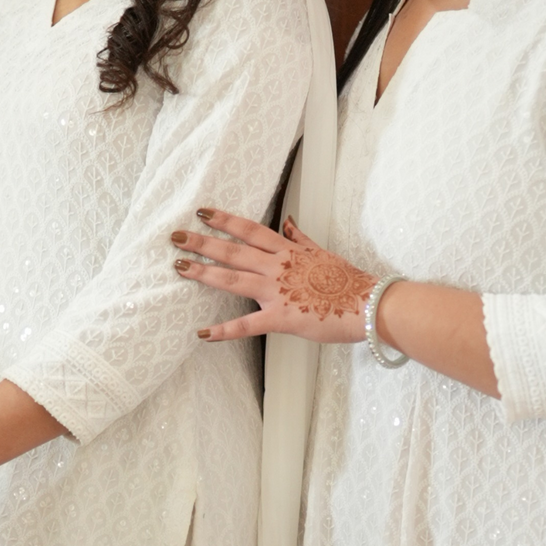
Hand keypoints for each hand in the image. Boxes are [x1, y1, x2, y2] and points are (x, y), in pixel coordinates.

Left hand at [171, 211, 373, 343]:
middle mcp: (278, 267)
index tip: (202, 212)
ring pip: (234, 279)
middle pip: (234, 251)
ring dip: (205, 273)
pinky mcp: (282, 318)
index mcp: (287, 251)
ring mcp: (278, 292)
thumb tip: (287, 222)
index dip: (225, 220)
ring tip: (180, 267)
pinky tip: (204, 333)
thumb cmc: (348, 282)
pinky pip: (248, 325)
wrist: (369, 304)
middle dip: (203, 242)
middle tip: (176, 236)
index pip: (250, 230)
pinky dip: (224, 330)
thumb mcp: (322, 252)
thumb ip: (300, 238)